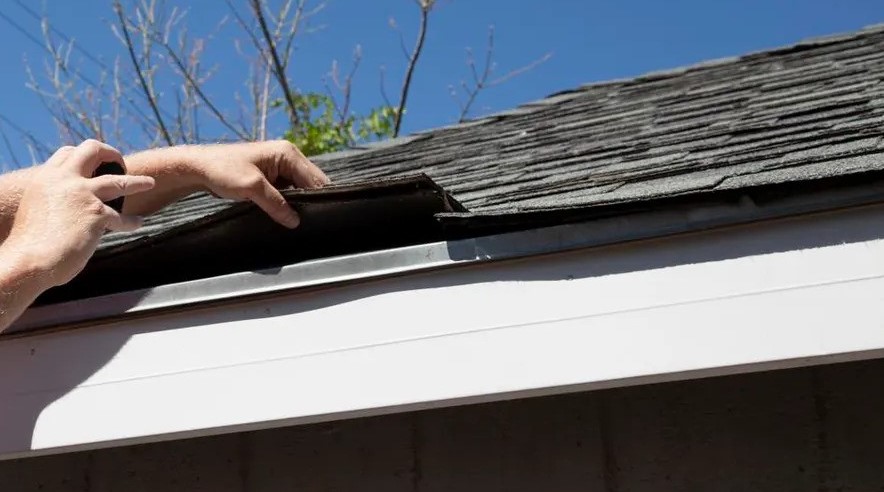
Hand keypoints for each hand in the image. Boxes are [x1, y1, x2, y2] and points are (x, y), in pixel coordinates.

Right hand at [3, 140, 154, 287]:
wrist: (27, 262)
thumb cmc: (29, 245)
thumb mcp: (37, 210)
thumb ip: (55, 201)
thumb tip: (72, 208)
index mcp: (45, 178)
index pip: (67, 153)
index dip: (84, 155)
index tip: (95, 162)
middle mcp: (64, 180)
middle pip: (92, 150)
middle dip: (111, 153)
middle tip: (120, 163)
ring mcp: (83, 195)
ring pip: (119, 181)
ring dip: (137, 182)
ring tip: (150, 183)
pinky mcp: (97, 215)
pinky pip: (122, 218)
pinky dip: (132, 222)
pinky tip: (137, 223)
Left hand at [190, 140, 329, 227]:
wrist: (197, 168)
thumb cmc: (222, 170)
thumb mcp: (252, 188)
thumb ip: (276, 204)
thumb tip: (295, 221)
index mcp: (288, 153)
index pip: (315, 179)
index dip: (318, 199)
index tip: (317, 218)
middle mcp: (288, 157)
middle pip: (311, 184)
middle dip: (309, 201)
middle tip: (306, 222)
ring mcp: (280, 167)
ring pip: (300, 189)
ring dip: (298, 203)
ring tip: (296, 220)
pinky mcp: (272, 177)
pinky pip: (288, 191)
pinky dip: (288, 203)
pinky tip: (285, 215)